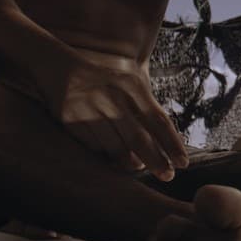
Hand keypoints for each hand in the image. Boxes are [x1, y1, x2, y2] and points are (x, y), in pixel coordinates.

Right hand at [41, 59, 188, 180]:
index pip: (158, 120)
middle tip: (168, 175)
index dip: (172, 144)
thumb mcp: (130, 74)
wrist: (57, 64)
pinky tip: (116, 160)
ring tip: (140, 166)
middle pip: (139, 138)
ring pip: (116, 146)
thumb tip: (166, 134)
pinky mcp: (70, 119)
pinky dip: (107, 155)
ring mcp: (90, 109)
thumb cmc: (103, 72)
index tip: (183, 162)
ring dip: (131, 161)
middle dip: (156, 160)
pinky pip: (94, 146)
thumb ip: (146, 101)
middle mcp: (112, 97)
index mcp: (132, 84)